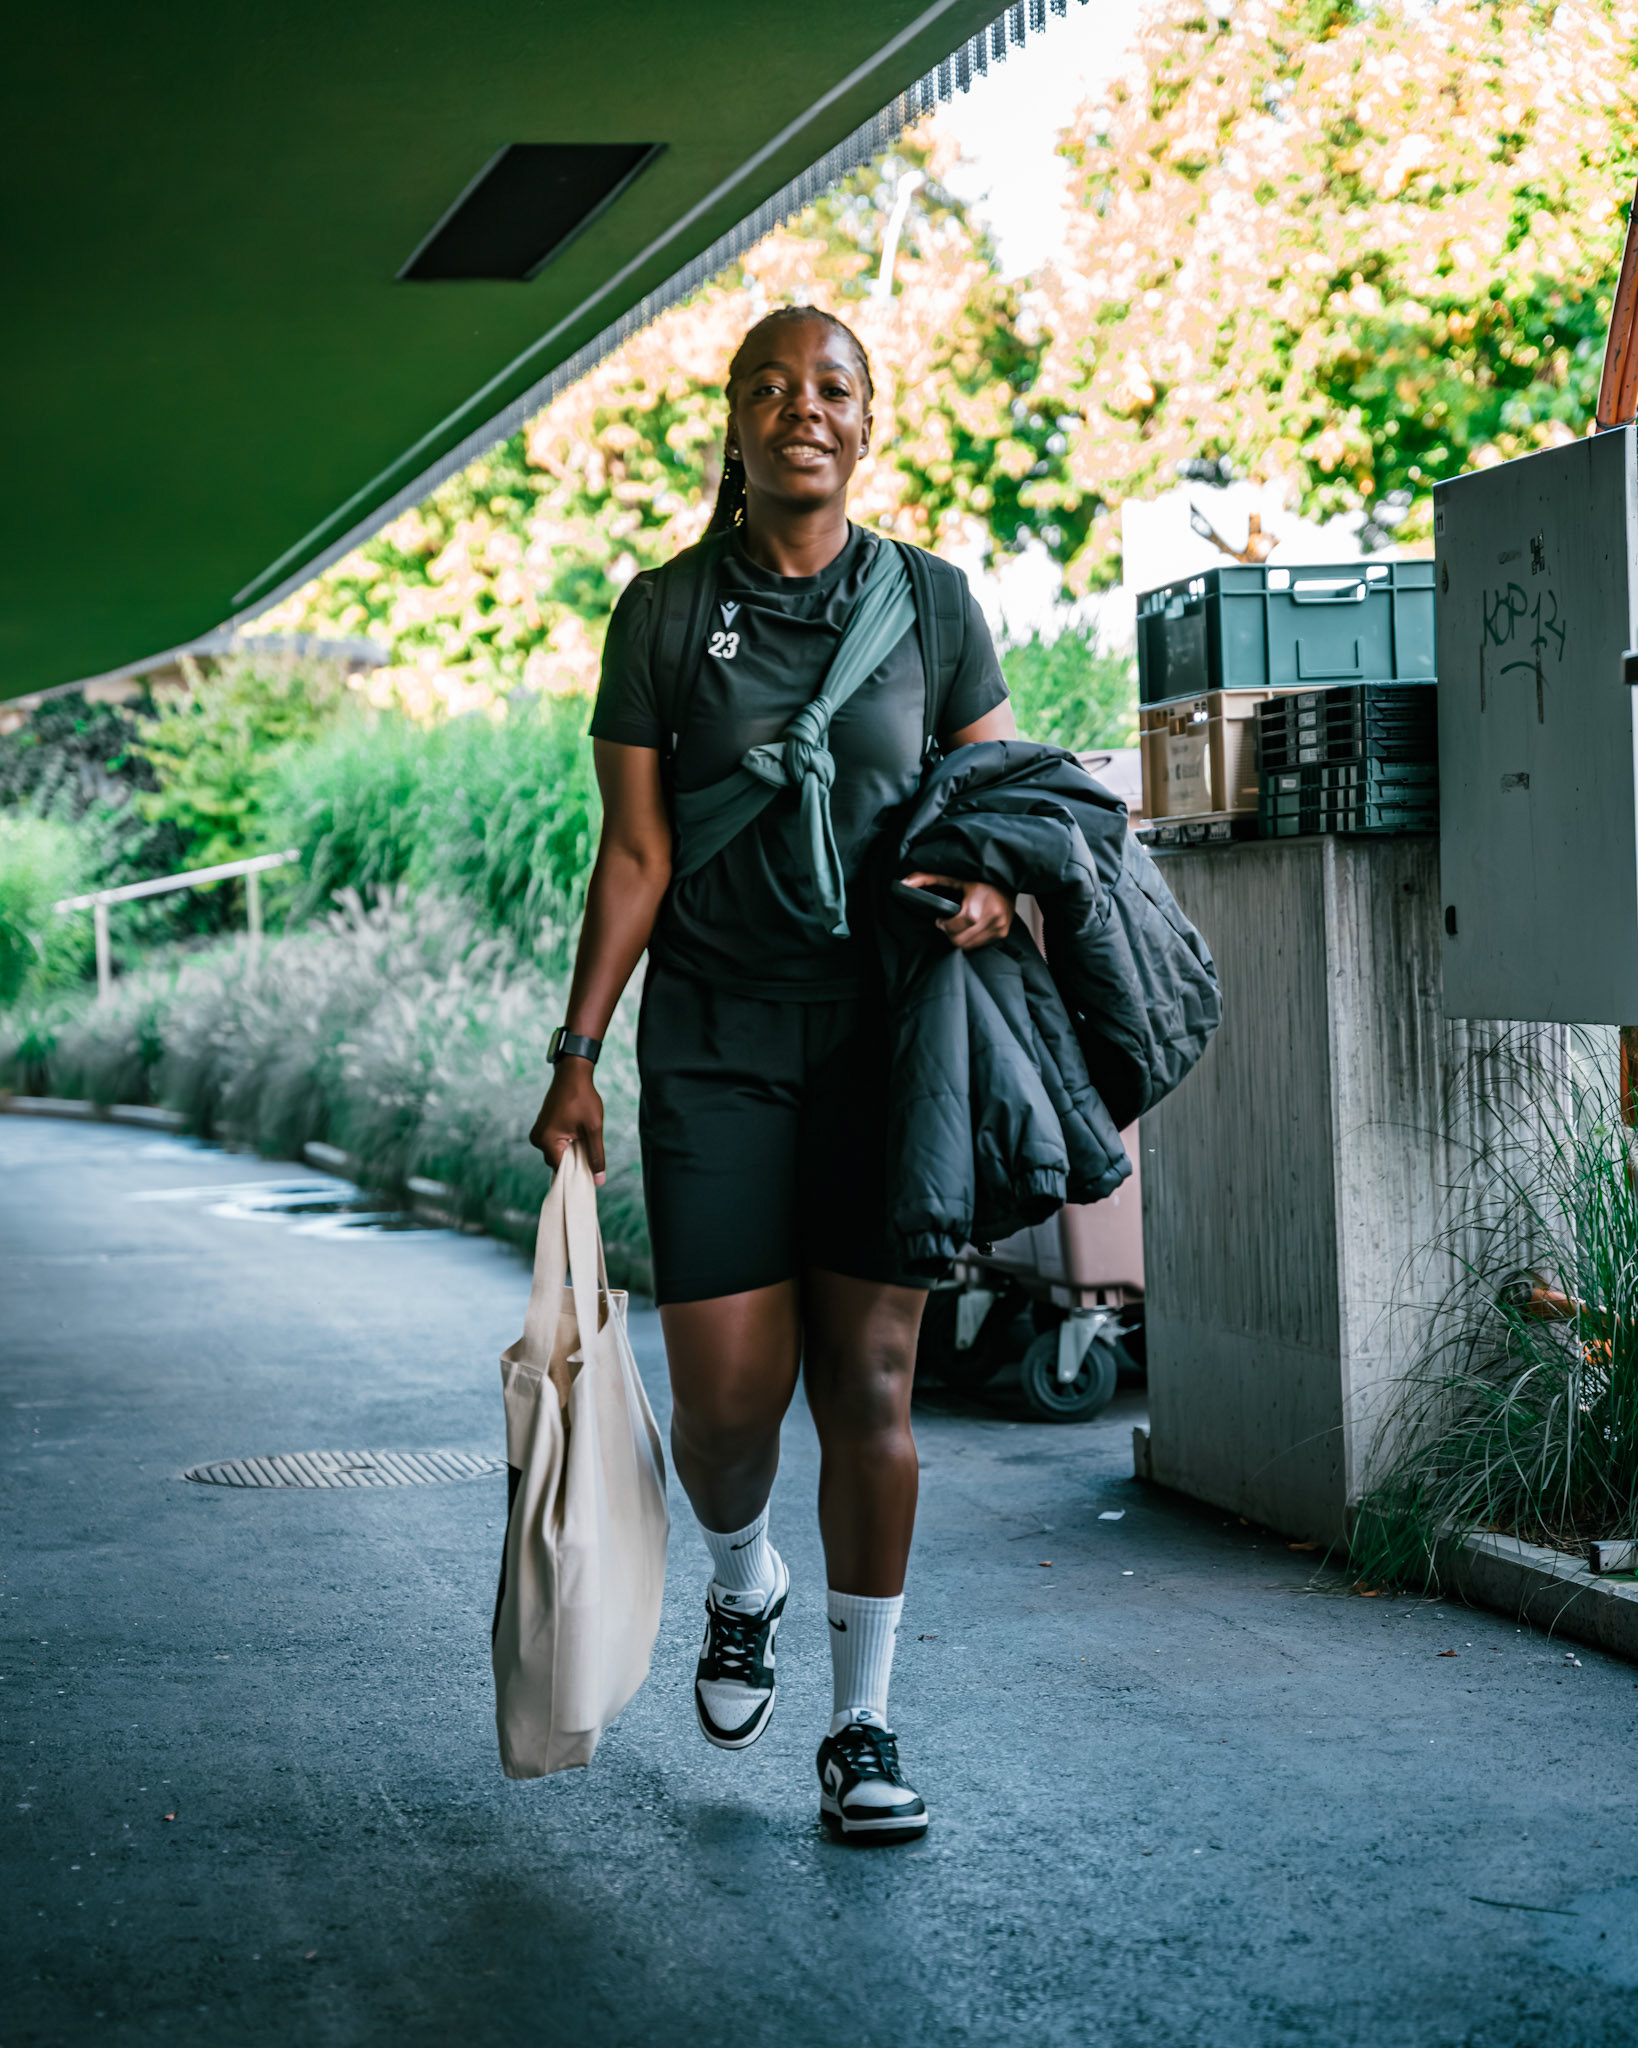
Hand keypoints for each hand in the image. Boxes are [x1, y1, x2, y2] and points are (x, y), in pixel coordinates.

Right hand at [528, 1059, 605, 1183]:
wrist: (573, 1074)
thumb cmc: (583, 1098)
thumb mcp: (593, 1129)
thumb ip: (596, 1156)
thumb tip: (599, 1181)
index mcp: (546, 1141)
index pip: (560, 1170)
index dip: (577, 1173)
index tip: (591, 1172)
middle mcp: (537, 1139)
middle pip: (558, 1162)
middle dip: (575, 1160)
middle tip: (591, 1149)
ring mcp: (538, 1132)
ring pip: (558, 1153)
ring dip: (573, 1150)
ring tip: (585, 1137)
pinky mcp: (543, 1127)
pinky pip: (555, 1143)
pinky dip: (568, 1143)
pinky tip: (579, 1134)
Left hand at [901, 871, 1013, 950]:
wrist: (1010, 876)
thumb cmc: (980, 876)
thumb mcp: (953, 876)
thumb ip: (927, 879)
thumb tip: (903, 883)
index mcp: (976, 908)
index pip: (952, 930)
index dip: (943, 925)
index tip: (941, 919)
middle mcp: (989, 919)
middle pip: (959, 941)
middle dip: (950, 933)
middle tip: (950, 922)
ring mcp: (998, 927)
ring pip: (969, 945)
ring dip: (961, 937)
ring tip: (961, 923)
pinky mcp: (1003, 932)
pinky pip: (980, 944)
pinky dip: (973, 937)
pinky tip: (972, 925)